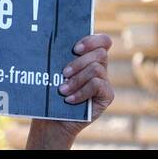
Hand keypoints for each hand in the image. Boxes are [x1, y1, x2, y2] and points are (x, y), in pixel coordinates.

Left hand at [26, 33, 113, 148]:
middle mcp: (100, 67)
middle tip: (64, 72)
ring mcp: (105, 81)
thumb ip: (61, 57)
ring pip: (96, 69)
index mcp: (90, 57)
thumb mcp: (55, 71)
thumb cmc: (52, 92)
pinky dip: (81, 92)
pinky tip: (69, 99)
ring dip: (77, 79)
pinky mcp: (106, 96)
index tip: (75, 48)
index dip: (92, 40)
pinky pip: (97, 85)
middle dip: (79, 62)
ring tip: (62, 89)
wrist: (54, 119)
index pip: (103, 41)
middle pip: (100, 53)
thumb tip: (51, 40)